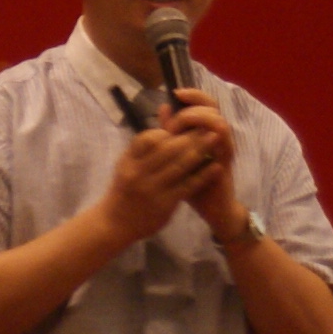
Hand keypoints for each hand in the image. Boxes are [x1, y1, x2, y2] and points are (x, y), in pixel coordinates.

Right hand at [96, 119, 221, 243]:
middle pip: (168, 149)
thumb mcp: (127, 165)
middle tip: (207, 126)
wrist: (116, 224)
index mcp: (128, 161)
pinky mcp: (165, 205)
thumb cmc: (125, 190)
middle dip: (190, 136)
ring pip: (180, 165)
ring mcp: (152, 189)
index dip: (168, 130)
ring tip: (215, 139)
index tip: (184, 124)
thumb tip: (164, 109)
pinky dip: (203, 175)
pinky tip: (216, 167)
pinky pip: (187, 186)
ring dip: (200, 150)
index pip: (148, 138)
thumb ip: (145, 143)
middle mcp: (138, 174)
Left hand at [164, 89, 252, 238]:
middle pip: (213, 106)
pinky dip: (206, 136)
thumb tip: (164, 107)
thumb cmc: (194, 183)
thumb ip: (171, 132)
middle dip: (191, 107)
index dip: (193, 94)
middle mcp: (218, 136)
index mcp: (207, 131)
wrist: (212, 209)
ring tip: (178, 130)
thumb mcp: (178, 155)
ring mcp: (224, 148)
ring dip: (197, 121)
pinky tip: (190, 142)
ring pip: (218, 121)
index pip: (205, 102)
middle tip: (173, 122)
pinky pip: (222, 141)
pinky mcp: (225, 161)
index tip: (175, 92)